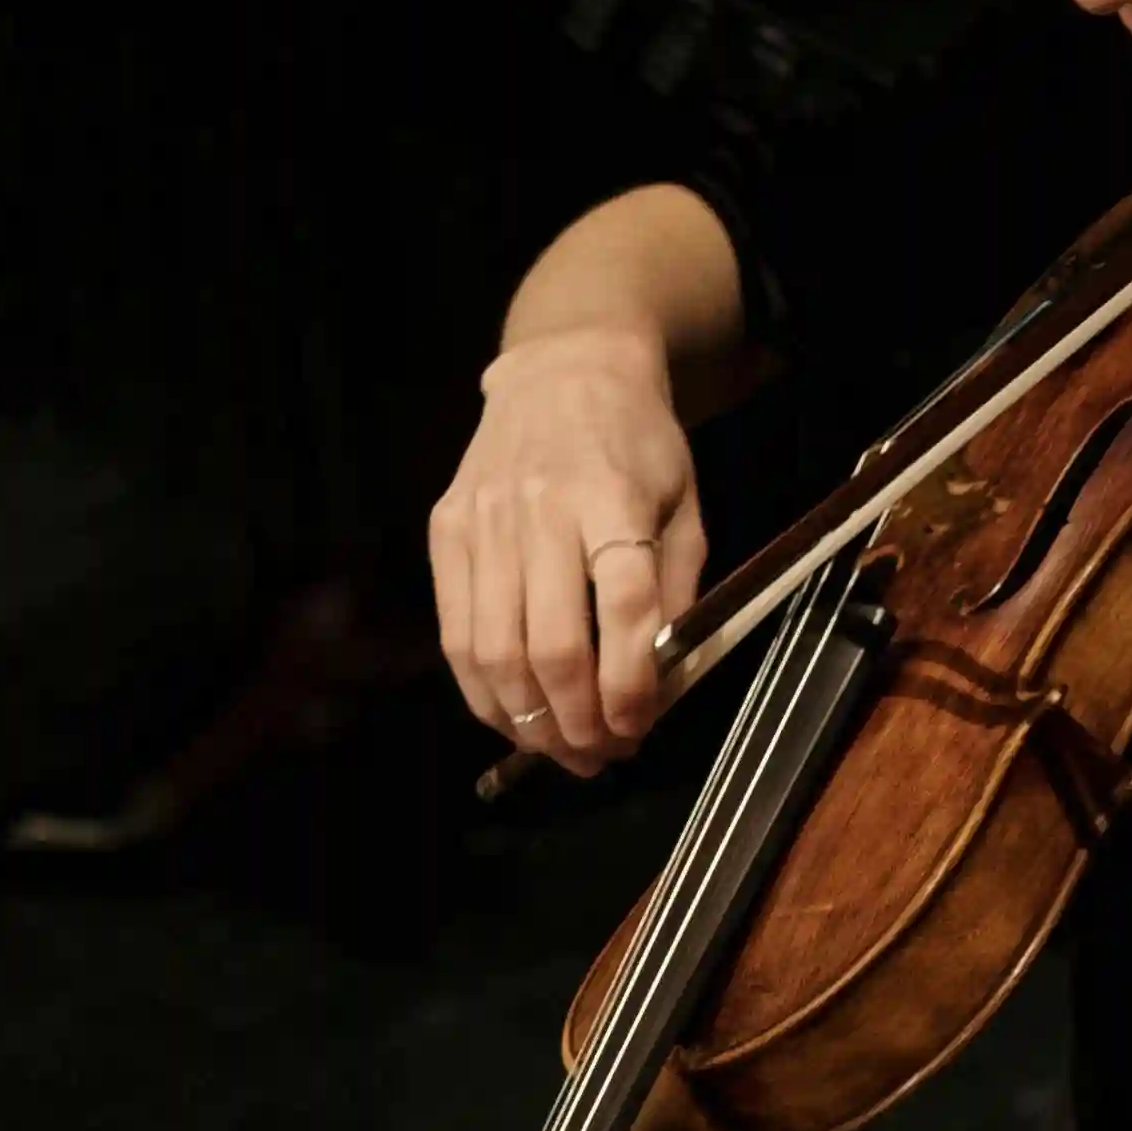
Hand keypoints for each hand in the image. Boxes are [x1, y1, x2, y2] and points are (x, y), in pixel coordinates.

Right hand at [429, 325, 705, 768]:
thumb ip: (679, 593)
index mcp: (611, 499)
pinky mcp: (446, 532)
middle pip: (550, 644)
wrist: (562, 374)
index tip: (639, 729)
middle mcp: (540, 511)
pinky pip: (455, 634)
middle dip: (577, 722)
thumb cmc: (636, 447)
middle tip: (601, 756)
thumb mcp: (685, 507)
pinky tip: (514, 719)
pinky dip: (482, 693)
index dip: (631, 684)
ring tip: (563, 751)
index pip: (623, 607)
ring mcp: (484, 522)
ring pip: (494, 651)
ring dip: (528, 722)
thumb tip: (662, 683)